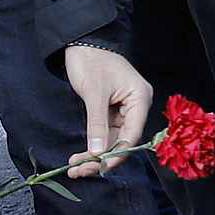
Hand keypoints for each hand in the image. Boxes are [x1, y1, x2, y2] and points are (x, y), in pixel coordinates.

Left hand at [61, 44, 153, 177]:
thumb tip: (98, 154)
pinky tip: (79, 157)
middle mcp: (136, 107)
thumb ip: (97, 125)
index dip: (116, 155)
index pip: (132, 135)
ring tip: (74, 168)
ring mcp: (123, 110)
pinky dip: (93, 145)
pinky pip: (104, 134)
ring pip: (112, 141)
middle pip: (122, 141)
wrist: (81, 43)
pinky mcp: (110, 111)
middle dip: (100, 158)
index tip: (98, 168)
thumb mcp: (94, 94)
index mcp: (140, 99)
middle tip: (78, 171)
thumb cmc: (92, 61)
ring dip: (94, 155)